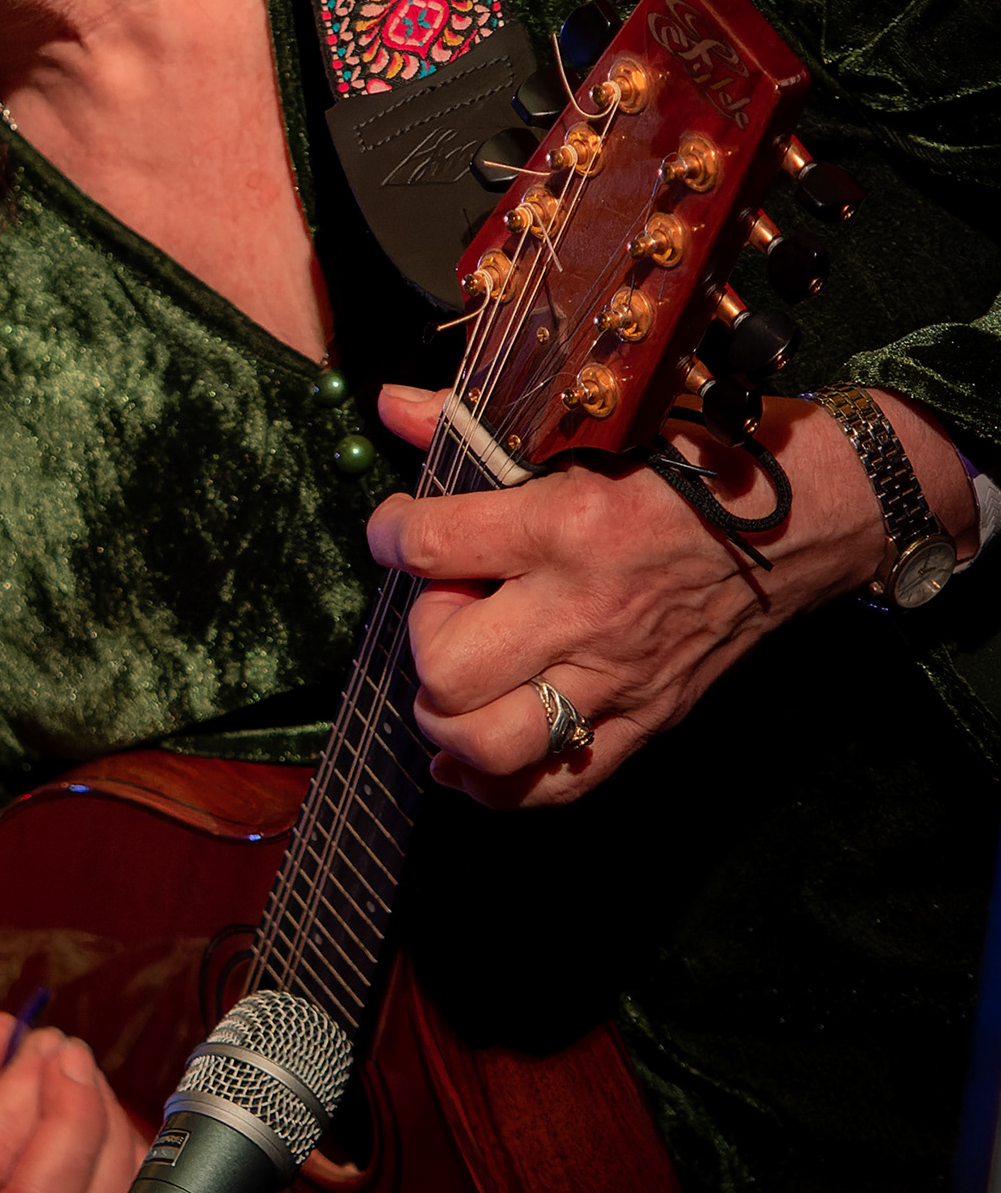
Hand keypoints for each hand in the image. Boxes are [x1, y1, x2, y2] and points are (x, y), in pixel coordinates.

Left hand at [368, 382, 977, 808]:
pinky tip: (472, 751)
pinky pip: (554, 786)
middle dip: (423, 636)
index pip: (430, 546)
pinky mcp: (647, 721)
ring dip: (448, 719)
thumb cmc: (696, 463)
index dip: (389, 534)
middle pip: (446, 666)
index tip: (395, 529)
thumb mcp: (591, 426)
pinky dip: (496, 782)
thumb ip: (475, 422)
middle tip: (449, 606)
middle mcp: (585, 610)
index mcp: (567, 524)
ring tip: (459, 678)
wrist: (803, 520)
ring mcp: (617, 677)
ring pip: (488, 744)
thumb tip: (389, 406)